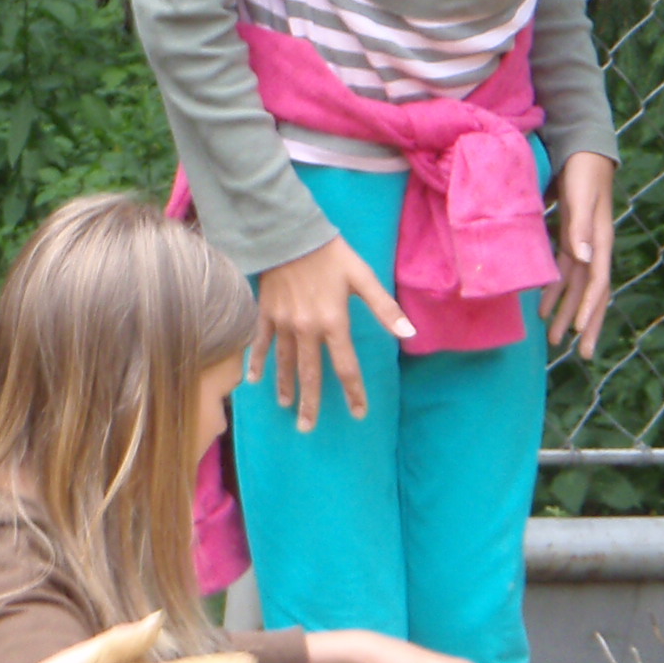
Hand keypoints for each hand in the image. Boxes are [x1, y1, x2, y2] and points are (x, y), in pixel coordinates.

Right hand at [250, 237, 414, 431]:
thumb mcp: (363, 277)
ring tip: (286, 407)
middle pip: (310, 374)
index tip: (358, 413)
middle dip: (310, 403)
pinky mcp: (266, 314)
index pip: (346, 367)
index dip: (354, 392)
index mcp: (333, 322)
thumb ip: (384, 308)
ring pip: (284, 364)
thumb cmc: (331, 254)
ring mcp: (283, 324)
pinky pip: (262, 344)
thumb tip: (409, 333)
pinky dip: (258, 362)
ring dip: (285, 387)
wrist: (290, 234)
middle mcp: (307, 329)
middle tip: (308, 428)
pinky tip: (254, 381)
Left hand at [541, 151, 615, 357]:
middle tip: (582, 355)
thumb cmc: (583, 170)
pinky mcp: (571, 239)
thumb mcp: (581, 195)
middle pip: (593, 294)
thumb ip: (581, 226)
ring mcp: (583, 245)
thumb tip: (583, 258)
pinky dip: (556, 292)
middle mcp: (594, 247)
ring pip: (577, 288)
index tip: (579, 332)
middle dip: (587, 324)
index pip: (597, 282)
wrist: (583, 148)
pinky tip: (544, 310)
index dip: (588, 308)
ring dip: (568, 314)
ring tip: (557, 341)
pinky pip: (565, 274)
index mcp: (600, 240)